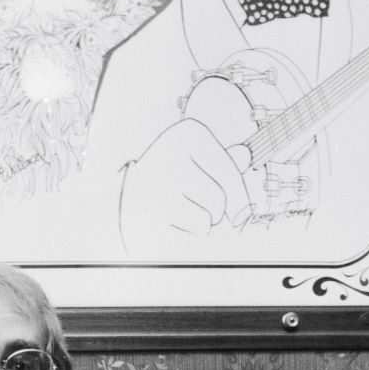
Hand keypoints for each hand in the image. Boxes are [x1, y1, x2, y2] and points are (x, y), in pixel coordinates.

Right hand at [119, 120, 251, 254]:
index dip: (237, 194)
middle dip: (214, 210)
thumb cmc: (167, 175)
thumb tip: (246, 155)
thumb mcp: (194, 157)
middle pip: (221, 201)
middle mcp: (172, 155)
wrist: (122, 195)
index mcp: (188, 133)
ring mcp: (159, 187)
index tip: (233, 201)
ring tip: (178, 209)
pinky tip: (169, 220)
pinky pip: (188, 236)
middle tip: (190, 200)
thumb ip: (222, 160)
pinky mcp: (151, 217)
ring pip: (208, 221)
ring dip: (199, 223)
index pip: (232, 174)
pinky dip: (184, 234)